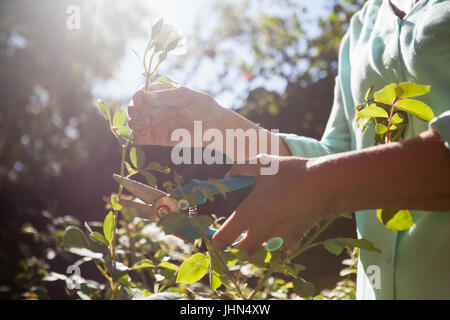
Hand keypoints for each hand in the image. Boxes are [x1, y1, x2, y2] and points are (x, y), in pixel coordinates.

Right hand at [128, 83, 223, 145]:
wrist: (213, 125)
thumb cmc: (201, 105)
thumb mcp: (184, 95)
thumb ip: (164, 95)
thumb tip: (144, 95)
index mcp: (160, 94)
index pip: (141, 93)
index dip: (138, 96)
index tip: (140, 101)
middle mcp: (154, 108)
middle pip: (134, 108)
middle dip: (133, 110)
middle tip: (139, 114)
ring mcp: (155, 123)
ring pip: (135, 123)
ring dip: (134, 123)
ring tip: (143, 124)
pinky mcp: (156, 138)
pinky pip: (140, 138)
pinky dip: (137, 137)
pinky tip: (143, 135)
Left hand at [211, 155, 335, 253]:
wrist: (324, 185)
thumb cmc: (290, 173)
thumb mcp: (262, 164)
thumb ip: (241, 168)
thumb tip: (229, 173)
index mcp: (248, 215)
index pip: (223, 239)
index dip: (215, 242)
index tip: (213, 240)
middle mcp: (260, 231)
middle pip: (242, 250)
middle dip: (238, 244)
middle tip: (239, 232)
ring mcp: (278, 237)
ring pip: (262, 247)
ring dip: (259, 240)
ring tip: (263, 222)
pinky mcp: (293, 238)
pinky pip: (281, 244)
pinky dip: (279, 238)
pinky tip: (283, 222)